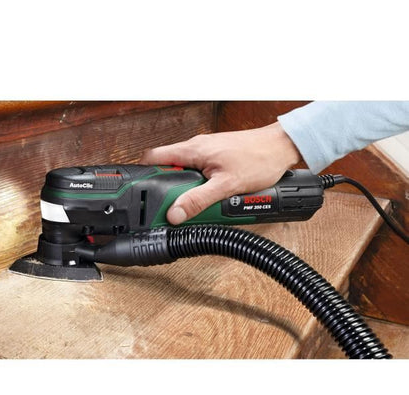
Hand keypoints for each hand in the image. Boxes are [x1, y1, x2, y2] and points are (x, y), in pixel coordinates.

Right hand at [140, 122, 301, 224]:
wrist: (281, 148)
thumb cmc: (259, 158)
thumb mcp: (226, 185)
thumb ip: (198, 200)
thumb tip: (175, 212)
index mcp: (193, 149)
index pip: (154, 157)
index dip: (146, 176)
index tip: (146, 195)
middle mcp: (196, 148)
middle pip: (167, 169)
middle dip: (169, 189)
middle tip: (175, 206)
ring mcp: (206, 153)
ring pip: (184, 173)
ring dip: (186, 190)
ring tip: (195, 204)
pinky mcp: (215, 159)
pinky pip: (199, 174)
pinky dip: (200, 187)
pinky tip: (209, 197)